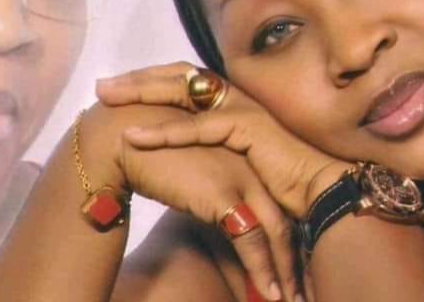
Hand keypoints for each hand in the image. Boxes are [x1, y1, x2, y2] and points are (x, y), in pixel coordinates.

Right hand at [81, 103, 302, 301]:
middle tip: (301, 292)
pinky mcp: (222, 191)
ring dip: (283, 271)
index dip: (286, 242)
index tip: (292, 272)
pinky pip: (250, 239)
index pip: (277, 207)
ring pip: (275, 232)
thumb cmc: (153, 159)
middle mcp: (251, 167)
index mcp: (246, 162)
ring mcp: (240, 178)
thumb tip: (224, 241)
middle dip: (293, 262)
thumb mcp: (192, 182)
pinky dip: (261, 270)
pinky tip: (268, 294)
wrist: (123, 138)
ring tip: (288, 300)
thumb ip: (212, 208)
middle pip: (284, 221)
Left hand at [97, 63, 349, 218]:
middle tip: (103, 85)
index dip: (149, 79)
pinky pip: (198, 127)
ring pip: (182, 94)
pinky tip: (134, 136)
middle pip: (177, 77)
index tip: (119, 86)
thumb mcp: (234, 154)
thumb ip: (211, 145)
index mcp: (230, 99)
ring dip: (141, 94)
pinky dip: (164, 132)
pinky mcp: (247, 127)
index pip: (183, 79)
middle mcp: (235, 96)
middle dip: (137, 79)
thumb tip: (181, 149)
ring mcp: (241, 108)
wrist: (317, 189)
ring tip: (108, 98)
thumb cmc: (277, 176)